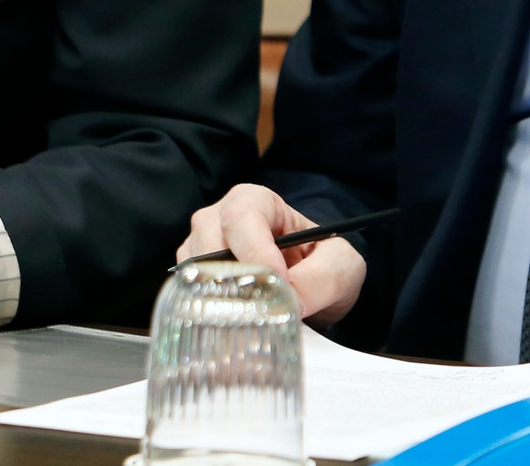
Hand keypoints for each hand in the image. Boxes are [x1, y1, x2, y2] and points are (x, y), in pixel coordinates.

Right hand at [177, 185, 366, 326]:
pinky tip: (234, 327)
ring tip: (250, 320)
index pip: (241, 218)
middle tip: (262, 308)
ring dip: (219, 299)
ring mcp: (201, 250)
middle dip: (234, 280)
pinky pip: (189, 295)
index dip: (256, 250)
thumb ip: (321, 278)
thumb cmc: (325, 263)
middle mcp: (219, 220)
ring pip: (194, 272)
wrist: (317, 286)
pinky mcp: (194, 280)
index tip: (279, 281)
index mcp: (256, 202)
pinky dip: (209, 314)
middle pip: (208, 244)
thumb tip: (288, 301)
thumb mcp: (340, 265)